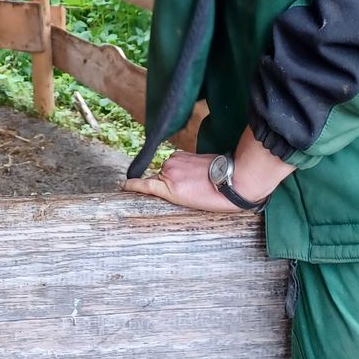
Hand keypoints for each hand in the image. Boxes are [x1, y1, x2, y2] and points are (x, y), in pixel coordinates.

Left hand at [121, 131, 292, 212]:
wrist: (234, 180)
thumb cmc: (225, 175)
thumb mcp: (205, 164)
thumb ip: (190, 168)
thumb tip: (187, 177)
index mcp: (181, 157)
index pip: (165, 166)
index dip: (155, 174)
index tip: (139, 178)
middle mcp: (171, 162)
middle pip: (161, 177)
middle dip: (170, 186)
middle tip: (193, 192)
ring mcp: (169, 173)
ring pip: (160, 184)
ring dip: (170, 191)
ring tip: (195, 194)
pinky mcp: (170, 188)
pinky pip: (147, 186)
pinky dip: (135, 186)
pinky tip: (124, 187)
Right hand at [122, 150, 244, 211]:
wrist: (235, 178)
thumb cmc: (217, 197)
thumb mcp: (192, 205)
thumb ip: (175, 195)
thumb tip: (168, 188)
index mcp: (169, 188)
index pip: (144, 185)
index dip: (132, 186)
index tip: (123, 185)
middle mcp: (168, 172)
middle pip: (158, 179)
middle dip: (165, 186)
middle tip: (183, 194)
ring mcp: (175, 160)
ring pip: (167, 171)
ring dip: (175, 176)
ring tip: (194, 185)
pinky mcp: (183, 153)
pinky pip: (175, 163)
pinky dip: (180, 168)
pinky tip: (195, 175)